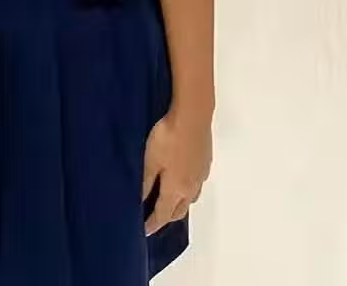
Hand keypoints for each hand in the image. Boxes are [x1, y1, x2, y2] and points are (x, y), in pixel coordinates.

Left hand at [142, 112, 211, 234]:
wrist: (193, 117)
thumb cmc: (168, 137)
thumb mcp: (150, 159)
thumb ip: (146, 182)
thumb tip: (141, 201)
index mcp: (176, 189)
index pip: (163, 214)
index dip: (153, 224)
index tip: (144, 231)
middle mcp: (191, 188)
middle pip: (179, 211)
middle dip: (166, 218)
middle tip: (154, 217)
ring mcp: (201, 176)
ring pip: (190, 199)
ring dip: (179, 205)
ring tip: (167, 201)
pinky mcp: (205, 163)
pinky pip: (196, 185)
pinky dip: (187, 190)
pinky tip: (181, 180)